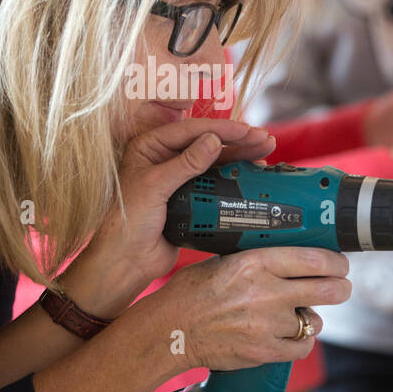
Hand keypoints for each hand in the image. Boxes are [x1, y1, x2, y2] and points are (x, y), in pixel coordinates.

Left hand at [74, 118, 276, 309]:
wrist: (125, 263)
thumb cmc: (126, 223)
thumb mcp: (154, 187)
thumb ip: (184, 164)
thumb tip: (213, 140)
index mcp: (149, 147)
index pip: (190, 130)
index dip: (221, 128)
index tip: (247, 129)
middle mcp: (164, 159)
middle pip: (207, 143)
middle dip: (238, 141)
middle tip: (265, 139)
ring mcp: (179, 180)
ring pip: (215, 162)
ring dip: (240, 157)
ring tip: (266, 153)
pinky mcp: (190, 200)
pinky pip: (216, 184)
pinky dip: (235, 178)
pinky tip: (253, 175)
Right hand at [154, 246, 350, 371]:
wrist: (170, 331)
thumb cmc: (190, 293)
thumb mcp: (222, 262)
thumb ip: (256, 260)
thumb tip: (287, 257)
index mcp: (255, 264)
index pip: (313, 259)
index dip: (335, 262)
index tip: (340, 264)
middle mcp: (265, 292)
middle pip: (327, 289)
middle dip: (340, 288)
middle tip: (341, 287)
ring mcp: (267, 324)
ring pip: (314, 320)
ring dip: (311, 318)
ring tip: (301, 315)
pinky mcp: (264, 351)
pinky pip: (302, 347)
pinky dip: (302, 341)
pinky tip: (294, 336)